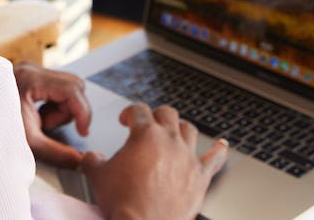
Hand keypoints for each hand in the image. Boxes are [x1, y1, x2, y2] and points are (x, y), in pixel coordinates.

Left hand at [14, 62, 91, 168]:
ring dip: (61, 109)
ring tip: (41, 123)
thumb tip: (80, 161)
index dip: (83, 112)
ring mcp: (31, 71)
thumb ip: (56, 152)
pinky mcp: (31, 77)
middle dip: (70, 110)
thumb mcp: (28, 142)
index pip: (72, 90)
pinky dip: (54, 106)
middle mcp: (32, 69)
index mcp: (31, 80)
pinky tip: (38, 117)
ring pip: (68, 87)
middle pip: (74, 85)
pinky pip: (57, 89)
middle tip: (50, 126)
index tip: (83, 133)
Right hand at [79, 103, 227, 219]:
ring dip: (181, 128)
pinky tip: (222, 145)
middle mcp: (169, 141)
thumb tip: (91, 157)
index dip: (130, 112)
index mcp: (145, 135)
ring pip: (189, 130)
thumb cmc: (124, 203)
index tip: (125, 120)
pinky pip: (215, 158)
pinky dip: (219, 150)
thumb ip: (92, 160)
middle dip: (156, 115)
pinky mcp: (201, 177)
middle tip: (148, 124)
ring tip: (175, 131)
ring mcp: (188, 158)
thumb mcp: (98, 176)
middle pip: (167, 114)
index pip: (138, 110)